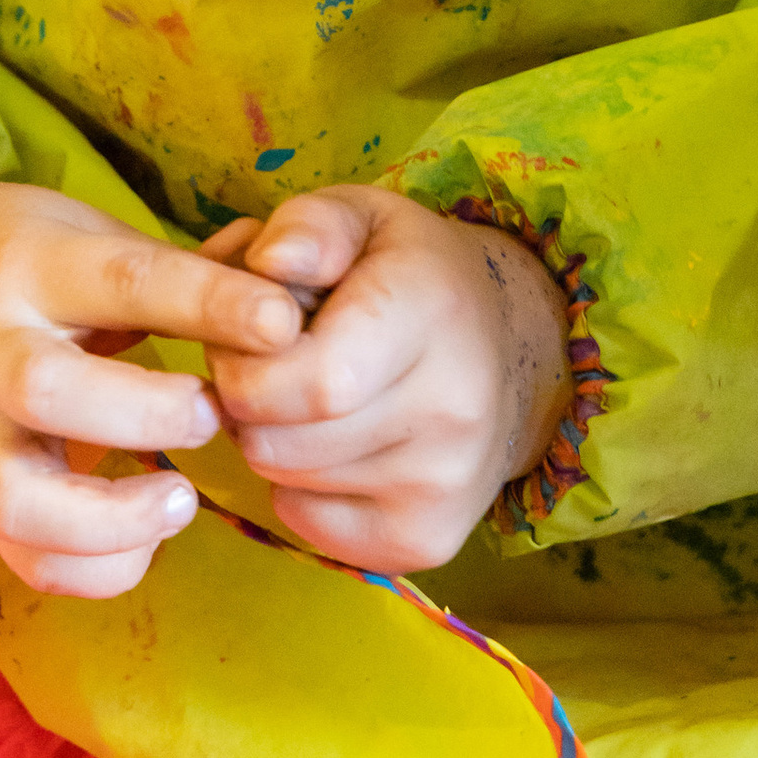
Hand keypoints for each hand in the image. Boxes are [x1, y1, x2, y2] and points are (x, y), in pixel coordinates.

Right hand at [0, 154, 304, 597]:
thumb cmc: (18, 260)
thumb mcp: (83, 234)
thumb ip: (178, 271)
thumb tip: (292, 296)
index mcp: (32, 267)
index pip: (126, 282)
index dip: (209, 304)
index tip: (283, 324)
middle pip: (49, 390)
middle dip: (146, 413)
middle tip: (210, 414)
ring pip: (19, 497)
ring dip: (110, 516)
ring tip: (179, 502)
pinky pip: (23, 557)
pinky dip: (91, 568)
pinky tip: (143, 539)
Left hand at [199, 184, 568, 572]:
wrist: (512, 349)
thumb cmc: (411, 273)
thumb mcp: (363, 216)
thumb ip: (309, 225)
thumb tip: (270, 262)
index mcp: (431, 314)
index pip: (307, 381)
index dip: (245, 360)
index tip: (253, 332)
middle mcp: (452, 410)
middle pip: (274, 438)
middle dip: (245, 398)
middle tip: (270, 362)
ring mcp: (444, 486)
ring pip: (283, 479)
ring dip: (270, 438)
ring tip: (306, 394)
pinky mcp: (427, 540)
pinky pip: (307, 523)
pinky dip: (298, 487)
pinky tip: (334, 442)